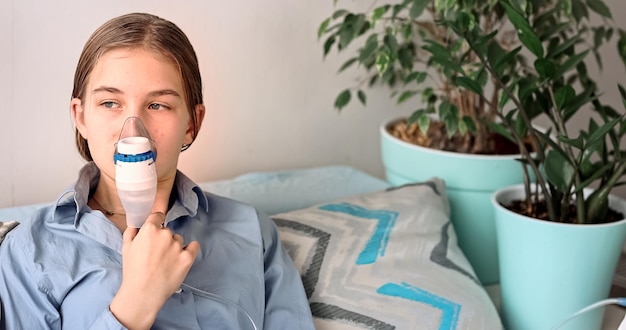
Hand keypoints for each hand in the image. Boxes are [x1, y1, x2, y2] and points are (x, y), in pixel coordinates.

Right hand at [109, 213, 199, 328]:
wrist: (143, 293)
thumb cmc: (132, 271)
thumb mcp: (125, 248)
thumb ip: (132, 231)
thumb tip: (138, 223)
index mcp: (150, 229)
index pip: (158, 215)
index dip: (157, 223)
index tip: (157, 228)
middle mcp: (165, 234)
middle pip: (167, 231)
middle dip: (163, 240)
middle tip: (156, 255)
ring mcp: (178, 246)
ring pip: (179, 240)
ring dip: (174, 247)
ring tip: (166, 262)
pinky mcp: (188, 257)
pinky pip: (194, 246)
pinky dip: (190, 250)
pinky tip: (182, 258)